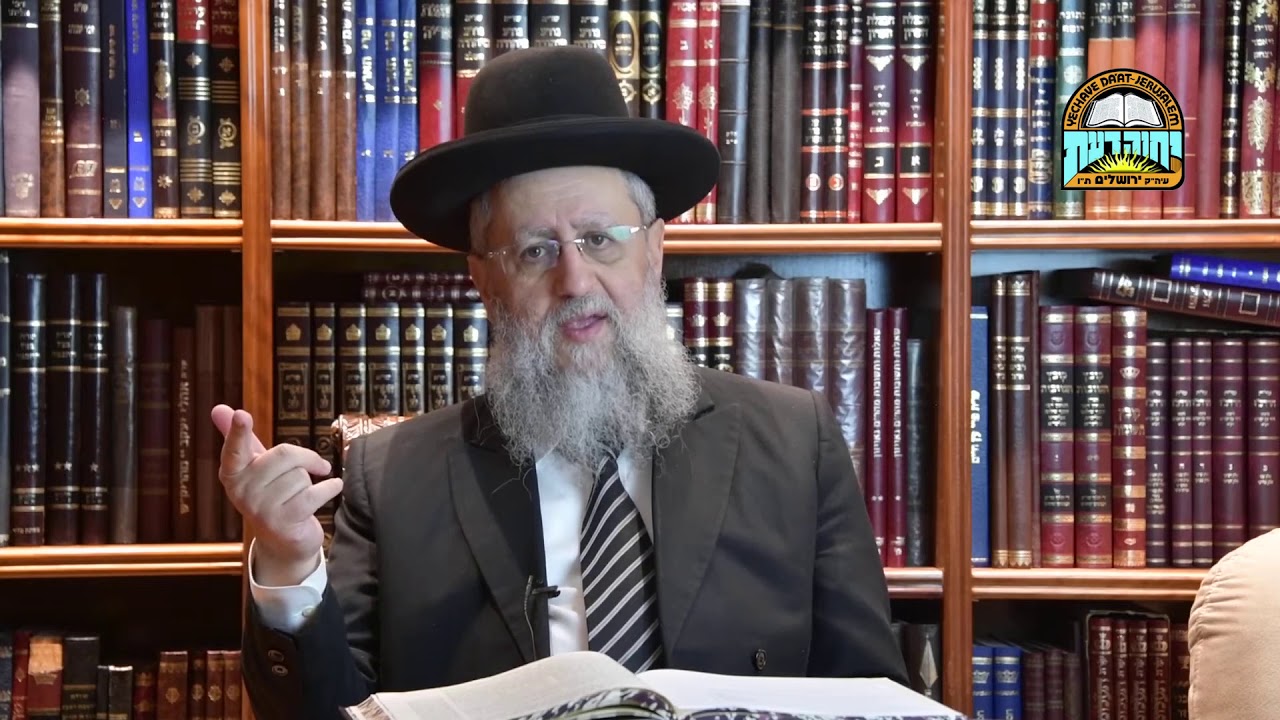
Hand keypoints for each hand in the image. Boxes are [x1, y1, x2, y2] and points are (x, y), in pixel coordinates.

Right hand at [211, 404, 342, 585]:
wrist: (283, 541)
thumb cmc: (270, 493)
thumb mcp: (254, 465)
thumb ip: (241, 438)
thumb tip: (219, 407)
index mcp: (233, 473)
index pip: (235, 449)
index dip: (239, 432)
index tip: (242, 415)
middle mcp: (242, 491)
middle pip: (284, 454)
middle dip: (306, 458)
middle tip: (314, 465)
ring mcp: (261, 509)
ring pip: (301, 475)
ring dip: (311, 481)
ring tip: (303, 494)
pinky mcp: (283, 523)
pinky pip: (315, 493)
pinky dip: (331, 487)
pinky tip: (333, 487)